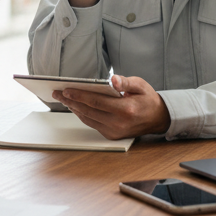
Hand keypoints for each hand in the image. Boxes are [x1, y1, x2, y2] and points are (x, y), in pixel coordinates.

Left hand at [54, 74, 169, 138]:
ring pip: (88, 119)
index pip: (96, 102)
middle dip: (71, 101)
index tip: (66, 90)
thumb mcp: (140, 85)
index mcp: (125, 110)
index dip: (79, 96)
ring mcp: (115, 131)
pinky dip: (83, 115)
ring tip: (64, 99)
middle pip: (88, 111)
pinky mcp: (112, 135)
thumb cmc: (147, 99)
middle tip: (58, 93)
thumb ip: (126, 82)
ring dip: (74, 108)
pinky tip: (76, 107)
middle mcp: (118, 123)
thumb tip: (113, 80)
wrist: (158, 118)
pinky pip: (93, 124)